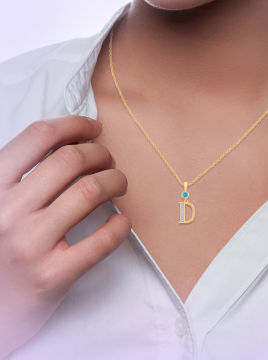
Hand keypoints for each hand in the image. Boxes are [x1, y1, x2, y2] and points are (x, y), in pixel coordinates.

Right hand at [0, 115, 130, 357]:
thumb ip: (23, 175)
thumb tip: (71, 141)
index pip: (38, 137)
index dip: (74, 124)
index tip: (94, 128)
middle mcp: (8, 211)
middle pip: (71, 160)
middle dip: (101, 153)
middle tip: (109, 160)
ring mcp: (30, 245)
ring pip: (89, 191)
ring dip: (115, 180)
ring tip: (119, 184)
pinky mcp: (52, 276)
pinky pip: (101, 242)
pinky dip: (120, 226)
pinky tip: (121, 221)